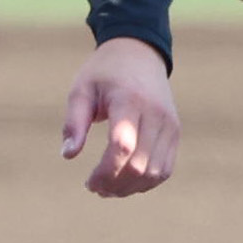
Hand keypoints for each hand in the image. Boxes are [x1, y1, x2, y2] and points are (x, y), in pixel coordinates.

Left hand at [60, 36, 178, 197]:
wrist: (139, 53)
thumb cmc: (104, 73)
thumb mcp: (81, 90)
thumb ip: (73, 122)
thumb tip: (68, 155)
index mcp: (129, 100)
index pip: (122, 146)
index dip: (105, 172)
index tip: (88, 181)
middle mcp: (155, 113)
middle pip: (139, 165)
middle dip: (115, 185)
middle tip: (95, 187)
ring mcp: (169, 124)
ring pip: (155, 172)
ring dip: (131, 188)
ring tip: (109, 188)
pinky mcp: (175, 132)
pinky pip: (165, 168)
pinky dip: (147, 182)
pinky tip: (127, 183)